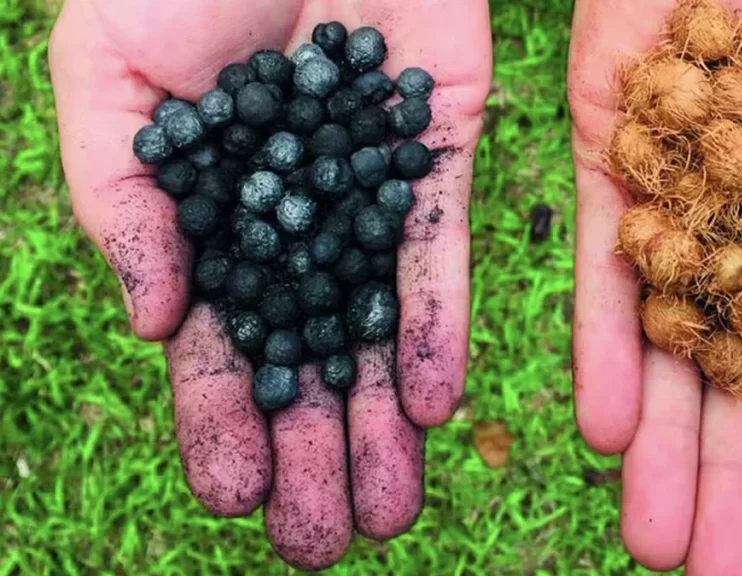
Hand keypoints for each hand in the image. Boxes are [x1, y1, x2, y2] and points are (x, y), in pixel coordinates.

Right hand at [49, 0, 490, 568]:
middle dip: (315, 449)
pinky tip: (432, 406)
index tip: (237, 497)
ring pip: (377, 328)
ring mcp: (368, 194)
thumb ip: (119, 198)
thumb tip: (148, 324)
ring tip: (389, 510)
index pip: (216, 344)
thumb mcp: (108, 75)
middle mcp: (297, 223)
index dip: (224, 422)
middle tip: (323, 541)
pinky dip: (434, 328)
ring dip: (383, 421)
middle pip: (307, 357)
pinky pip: (437, 255)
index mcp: (212, 218)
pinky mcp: (434, 157)